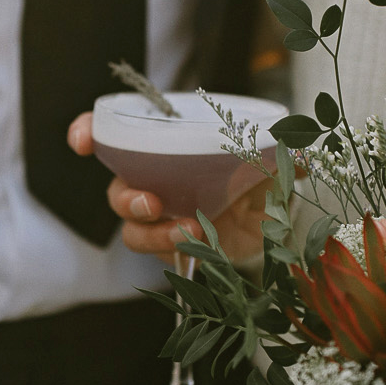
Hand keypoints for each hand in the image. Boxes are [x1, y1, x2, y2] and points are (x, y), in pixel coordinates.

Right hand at [66, 112, 269, 264]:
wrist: (278, 224)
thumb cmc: (263, 177)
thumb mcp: (273, 157)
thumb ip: (282, 149)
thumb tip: (303, 154)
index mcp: (167, 145)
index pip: (115, 133)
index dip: (90, 131)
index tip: (82, 141)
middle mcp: (156, 178)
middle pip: (117, 188)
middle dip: (126, 196)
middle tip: (153, 202)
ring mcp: (162, 215)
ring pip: (132, 227)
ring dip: (152, 232)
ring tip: (188, 231)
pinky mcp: (174, 246)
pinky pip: (157, 252)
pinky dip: (173, 250)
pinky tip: (201, 245)